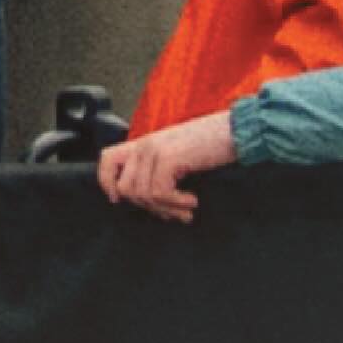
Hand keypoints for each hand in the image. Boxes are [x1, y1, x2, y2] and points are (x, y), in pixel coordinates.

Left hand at [97, 112, 235, 222]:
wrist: (235, 130)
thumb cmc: (211, 144)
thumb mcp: (176, 154)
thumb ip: (156, 170)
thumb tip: (146, 201)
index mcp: (144, 142)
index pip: (107, 159)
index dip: (106, 183)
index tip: (117, 200)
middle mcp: (144, 144)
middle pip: (126, 188)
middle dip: (150, 207)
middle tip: (173, 212)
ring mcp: (154, 150)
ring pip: (142, 195)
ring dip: (166, 208)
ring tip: (186, 209)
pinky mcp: (168, 158)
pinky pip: (159, 193)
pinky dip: (176, 203)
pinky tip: (193, 200)